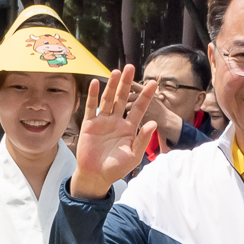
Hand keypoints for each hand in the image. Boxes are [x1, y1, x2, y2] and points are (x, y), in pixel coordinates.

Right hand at [70, 64, 150, 196]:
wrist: (96, 176)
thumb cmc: (116, 168)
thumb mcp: (133, 156)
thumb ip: (142, 140)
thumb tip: (154, 123)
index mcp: (129, 128)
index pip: (139, 108)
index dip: (146, 96)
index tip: (154, 83)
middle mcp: (117, 121)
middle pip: (123, 98)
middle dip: (127, 84)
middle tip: (131, 68)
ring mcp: (103, 122)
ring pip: (108, 99)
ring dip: (112, 86)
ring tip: (117, 72)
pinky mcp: (89, 124)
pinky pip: (92, 107)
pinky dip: (94, 95)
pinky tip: (96, 83)